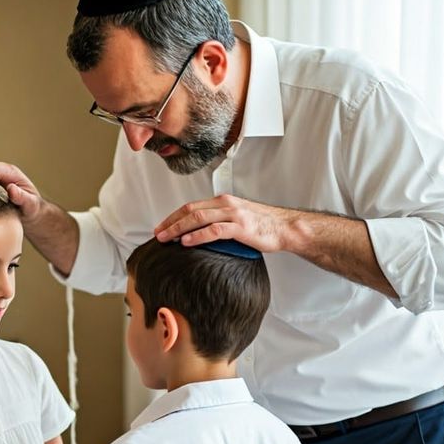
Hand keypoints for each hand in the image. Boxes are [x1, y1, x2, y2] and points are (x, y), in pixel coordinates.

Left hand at [152, 193, 296, 253]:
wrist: (286, 227)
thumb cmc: (263, 225)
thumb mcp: (236, 218)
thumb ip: (219, 220)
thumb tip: (198, 233)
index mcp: (221, 201)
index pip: (190, 207)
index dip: (173, 217)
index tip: (161, 227)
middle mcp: (224, 204)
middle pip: (189, 211)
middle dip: (171, 222)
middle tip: (157, 234)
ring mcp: (233, 214)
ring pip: (198, 218)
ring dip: (179, 229)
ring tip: (167, 238)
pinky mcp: (241, 227)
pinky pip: (214, 230)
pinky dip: (198, 236)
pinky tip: (187, 242)